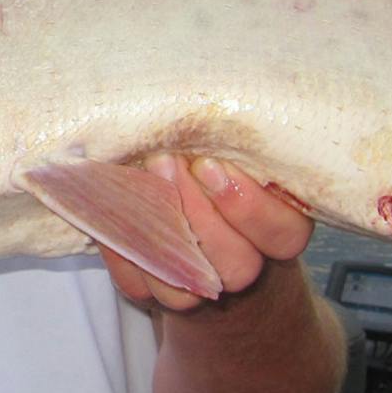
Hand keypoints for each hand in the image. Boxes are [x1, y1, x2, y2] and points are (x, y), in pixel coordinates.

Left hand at [99, 154, 312, 311]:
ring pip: (187, 283)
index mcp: (278, 230)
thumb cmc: (219, 166)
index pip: (284, 234)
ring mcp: (198, 289)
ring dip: (158, 232)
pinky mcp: (152, 293)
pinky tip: (107, 209)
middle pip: (238, 264)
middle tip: (165, 161)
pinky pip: (137, 284)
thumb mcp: (238, 150)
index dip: (250, 206)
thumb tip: (190, 99)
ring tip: (137, 182)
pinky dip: (119, 246)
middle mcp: (246, 266)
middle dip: (198, 213)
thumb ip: (230, 139)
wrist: (192, 220)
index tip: (210, 165)